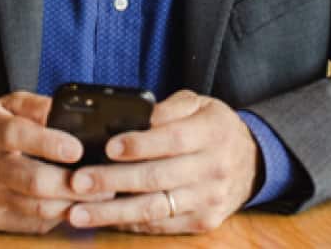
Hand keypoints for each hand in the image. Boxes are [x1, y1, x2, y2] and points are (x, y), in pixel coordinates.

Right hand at [0, 91, 112, 233]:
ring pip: (37, 208)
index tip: (77, 149)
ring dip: (73, 203)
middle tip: (104, 180)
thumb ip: (37, 106)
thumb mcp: (5, 105)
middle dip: (72, 183)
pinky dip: (57, 216)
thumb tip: (72, 112)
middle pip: (32, 181)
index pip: (18, 136)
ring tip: (101, 195)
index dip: (49, 144)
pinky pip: (31, 224)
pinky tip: (76, 205)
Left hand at [65, 89, 260, 234]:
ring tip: (79, 212)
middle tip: (78, 181)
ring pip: (154, 208)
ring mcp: (208, 199)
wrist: (252, 162)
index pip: (173, 139)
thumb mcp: (200, 104)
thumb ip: (170, 108)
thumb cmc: (214, 128)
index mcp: (212, 133)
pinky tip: (103, 219)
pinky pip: (161, 225)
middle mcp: (212, 169)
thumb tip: (137, 118)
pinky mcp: (203, 222)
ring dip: (112, 212)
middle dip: (113, 181)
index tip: (109, 147)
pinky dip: (130, 224)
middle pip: (157, 178)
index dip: (140, 145)